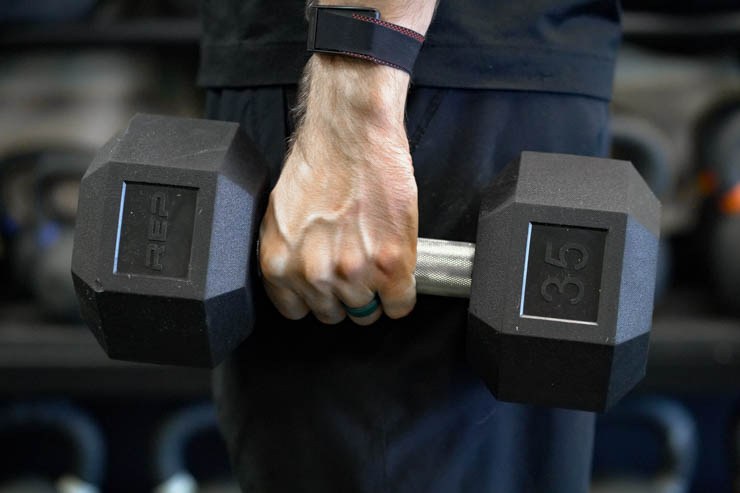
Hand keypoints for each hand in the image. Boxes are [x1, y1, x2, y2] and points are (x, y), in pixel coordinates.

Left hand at [258, 55, 417, 324]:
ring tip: (375, 258)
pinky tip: (397, 272)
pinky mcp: (392, 264)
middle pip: (334, 314)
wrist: (353, 132)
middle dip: (344, 293)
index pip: (298, 312)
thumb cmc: (318, 163)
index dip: (316, 297)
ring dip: (373, 291)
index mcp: (280, 264)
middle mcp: (314, 274)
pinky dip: (402, 294)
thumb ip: (290, 256)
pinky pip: (399, 305)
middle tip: (354, 264)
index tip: (327, 286)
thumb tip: (304, 281)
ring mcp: (355, 272)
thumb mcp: (282, 216)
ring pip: (367, 312)